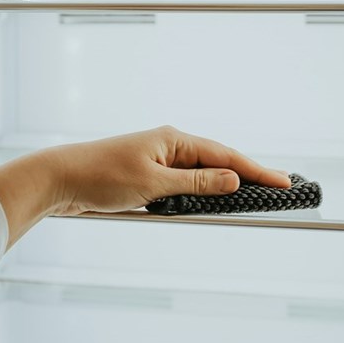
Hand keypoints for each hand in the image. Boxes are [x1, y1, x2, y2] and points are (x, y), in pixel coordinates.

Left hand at [0, 125, 289, 245]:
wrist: (57, 179)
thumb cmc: (100, 177)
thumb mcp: (153, 184)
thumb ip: (195, 184)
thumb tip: (232, 180)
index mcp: (174, 140)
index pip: (226, 157)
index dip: (257, 171)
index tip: (285, 182)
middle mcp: (170, 146)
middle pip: (220, 163)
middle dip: (250, 176)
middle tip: (282, 189)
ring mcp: (159, 161)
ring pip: (203, 176)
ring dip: (228, 186)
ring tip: (259, 195)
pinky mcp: (148, 178)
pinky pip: (185, 186)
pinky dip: (204, 193)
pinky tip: (216, 202)